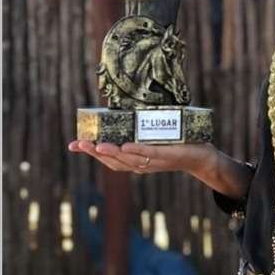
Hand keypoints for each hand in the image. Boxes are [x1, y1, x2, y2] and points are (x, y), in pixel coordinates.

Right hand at [68, 139, 214, 177]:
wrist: (202, 157)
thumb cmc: (177, 145)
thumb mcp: (154, 137)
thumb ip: (139, 129)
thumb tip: (125, 110)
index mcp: (135, 160)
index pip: (109, 159)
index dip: (90, 153)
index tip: (72, 145)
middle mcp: (141, 165)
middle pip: (113, 161)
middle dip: (95, 153)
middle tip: (79, 143)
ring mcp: (154, 162)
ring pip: (128, 160)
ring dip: (112, 153)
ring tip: (97, 145)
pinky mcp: (168, 156)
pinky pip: (149, 154)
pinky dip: (136, 151)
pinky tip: (125, 146)